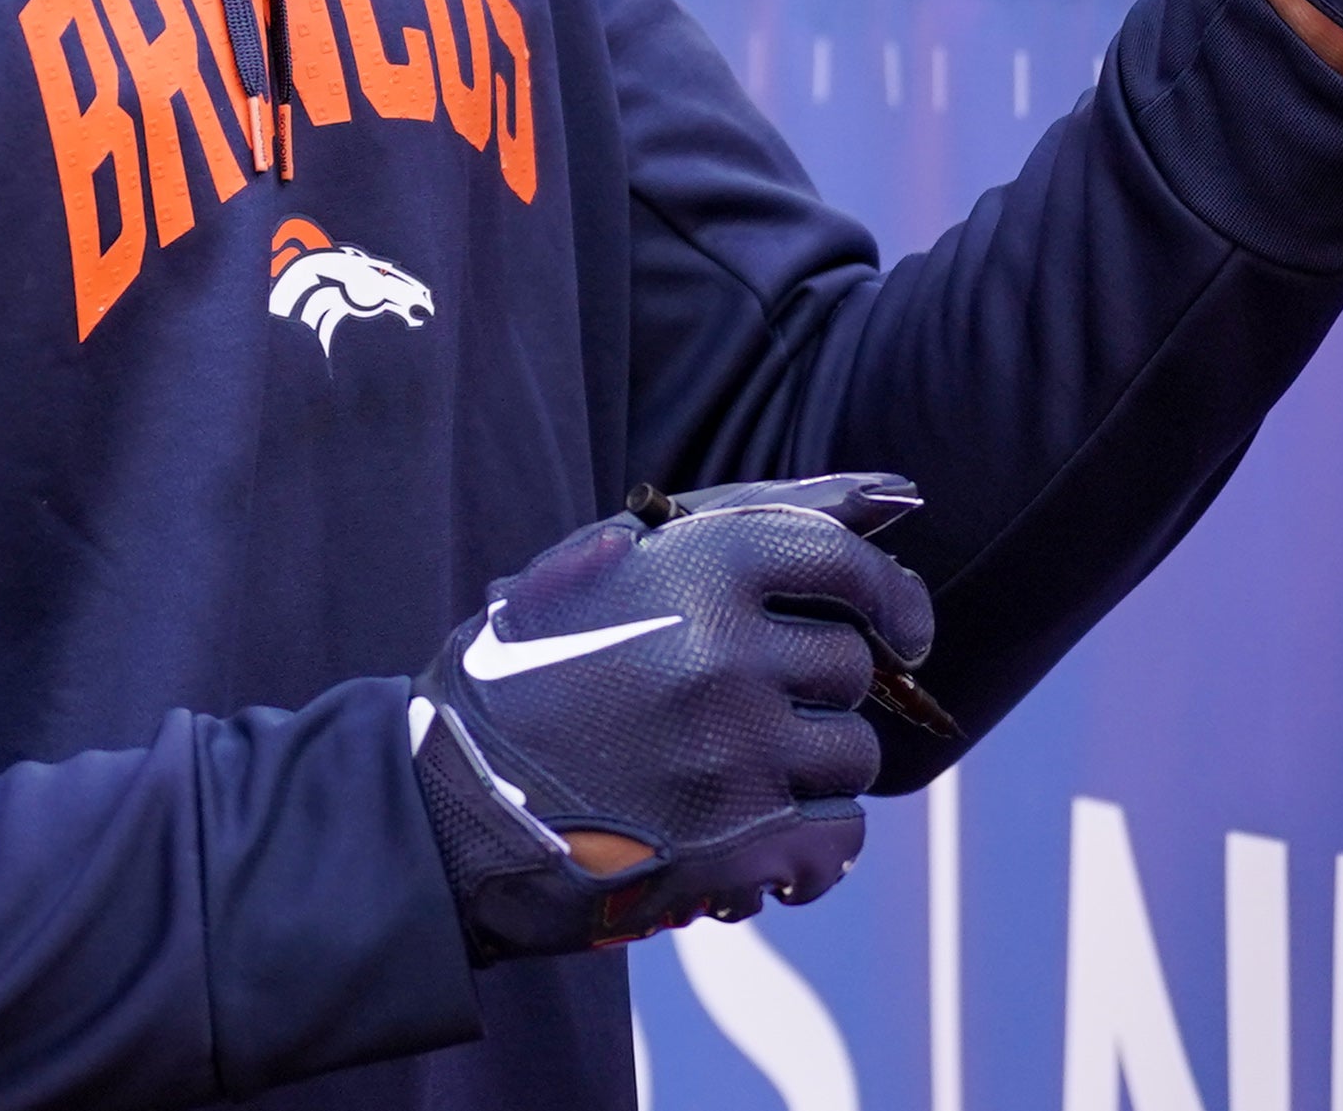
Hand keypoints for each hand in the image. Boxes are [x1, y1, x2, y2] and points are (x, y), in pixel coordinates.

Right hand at [409, 473, 936, 959]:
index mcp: (703, 567)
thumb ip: (767, 513)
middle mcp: (725, 654)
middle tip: (754, 713)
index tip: (902, 631)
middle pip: (851, 669)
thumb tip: (899, 491)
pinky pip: (837, 839)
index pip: (851, 566)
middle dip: (819, 691)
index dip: (893, 599)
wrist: (440, 802)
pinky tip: (764, 846)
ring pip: (850, 756)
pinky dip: (815, 847)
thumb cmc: (539, 660)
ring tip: (738, 777)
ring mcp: (731, 756)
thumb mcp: (625, 554)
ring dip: (814, 768)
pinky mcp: (728, 850)